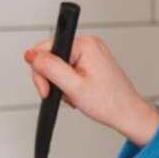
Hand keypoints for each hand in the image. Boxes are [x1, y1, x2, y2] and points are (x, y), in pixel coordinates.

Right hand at [24, 33, 158, 147]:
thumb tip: (30, 54)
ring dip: (61, 83)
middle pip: (50, 56)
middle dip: (52, 79)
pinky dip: (68, 83)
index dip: (41, 71)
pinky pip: (68, 69)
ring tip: (75, 95)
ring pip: (58, 65)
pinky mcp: (92, 62)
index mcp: (85, 44)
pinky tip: (78, 92)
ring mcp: (91, 52)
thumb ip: (49, 68)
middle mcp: (89, 44)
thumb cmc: (109, 103)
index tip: (48, 89)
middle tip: (65, 94)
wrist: (128, 114)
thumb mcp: (73, 87)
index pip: (44, 49)